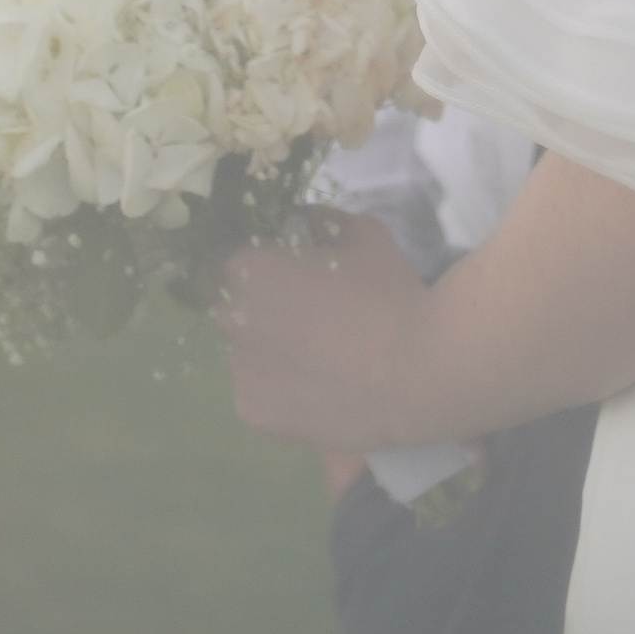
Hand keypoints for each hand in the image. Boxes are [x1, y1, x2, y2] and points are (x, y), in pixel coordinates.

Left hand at [214, 211, 438, 449]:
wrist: (417, 377)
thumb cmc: (391, 297)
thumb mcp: (364, 234)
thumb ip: (321, 219)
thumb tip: (301, 219)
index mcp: (251, 270)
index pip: (217, 258)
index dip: (243, 261)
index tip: (270, 266)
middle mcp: (232, 319)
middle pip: (225, 305)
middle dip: (251, 302)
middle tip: (296, 308)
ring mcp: (240, 371)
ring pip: (239, 350)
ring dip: (262, 345)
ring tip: (311, 353)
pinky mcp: (253, 413)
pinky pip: (253, 390)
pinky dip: (274, 386)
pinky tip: (313, 385)